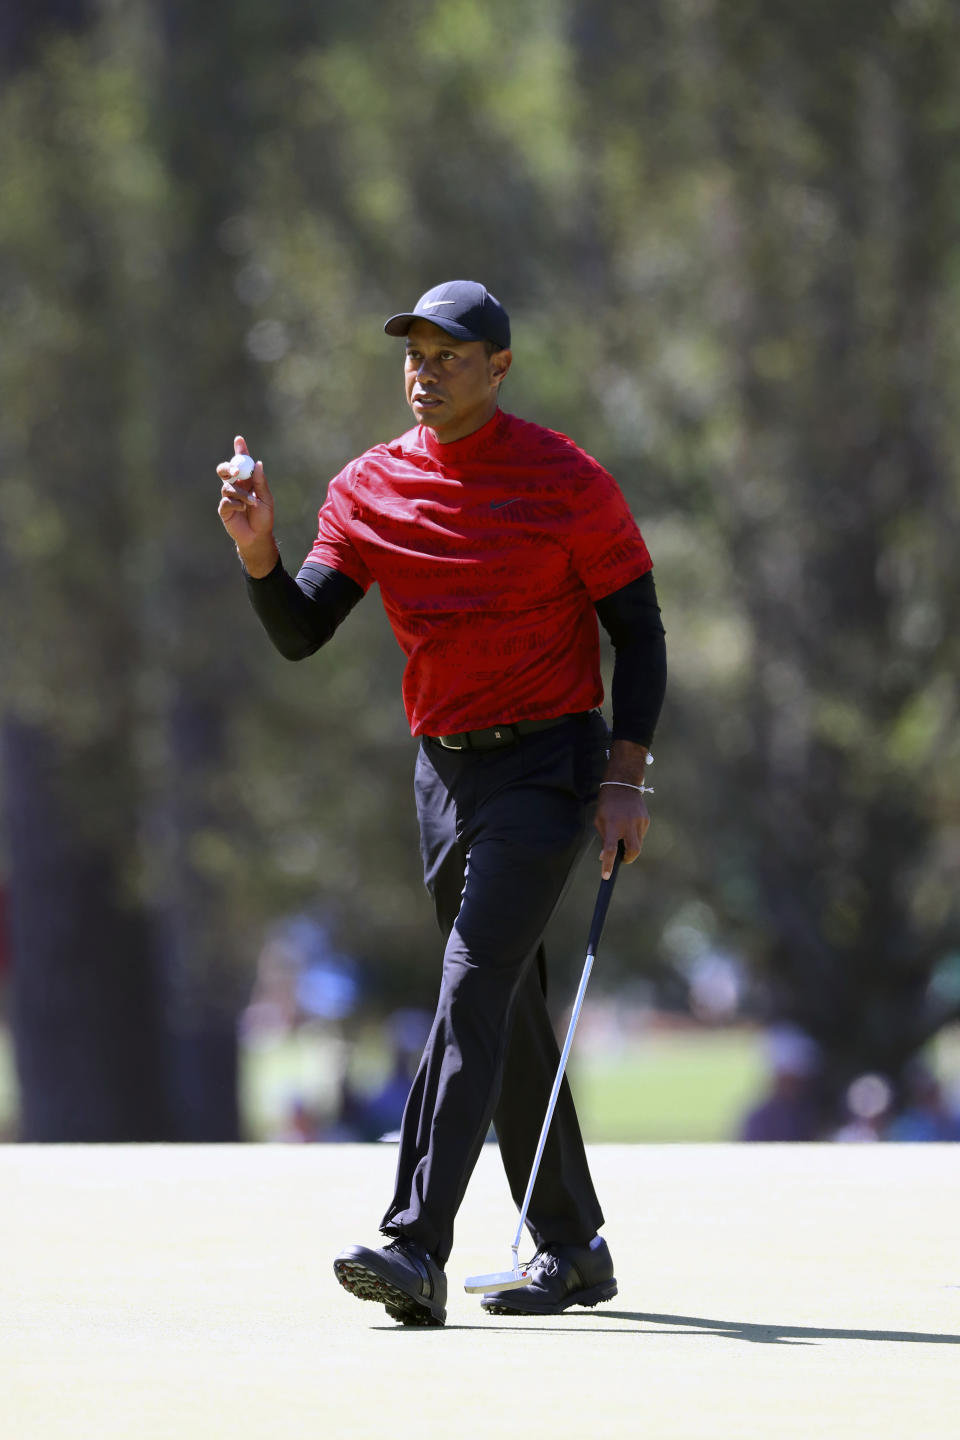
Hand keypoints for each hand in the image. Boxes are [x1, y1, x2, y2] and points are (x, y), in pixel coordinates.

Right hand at [216, 435, 277, 573]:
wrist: (258, 536)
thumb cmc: (264, 517)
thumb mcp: (266, 498)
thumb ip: (261, 482)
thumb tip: (258, 464)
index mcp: (247, 481)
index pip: (242, 463)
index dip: (240, 450)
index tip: (239, 439)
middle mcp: (236, 486)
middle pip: (225, 470)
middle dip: (228, 467)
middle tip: (234, 470)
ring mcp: (228, 497)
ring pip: (228, 487)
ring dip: (242, 494)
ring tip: (252, 503)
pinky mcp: (224, 509)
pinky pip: (226, 501)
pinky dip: (237, 504)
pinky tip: (244, 510)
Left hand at [595, 740, 651, 878]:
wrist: (623, 784)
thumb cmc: (607, 804)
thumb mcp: (600, 820)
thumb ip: (604, 839)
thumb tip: (605, 856)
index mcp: (613, 825)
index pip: (610, 849)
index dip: (608, 864)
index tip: (606, 876)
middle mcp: (628, 824)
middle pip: (633, 851)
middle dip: (628, 859)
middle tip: (622, 859)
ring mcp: (639, 822)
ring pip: (638, 843)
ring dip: (630, 844)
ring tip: (623, 833)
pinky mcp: (646, 820)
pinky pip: (640, 834)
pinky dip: (634, 834)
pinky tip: (629, 824)